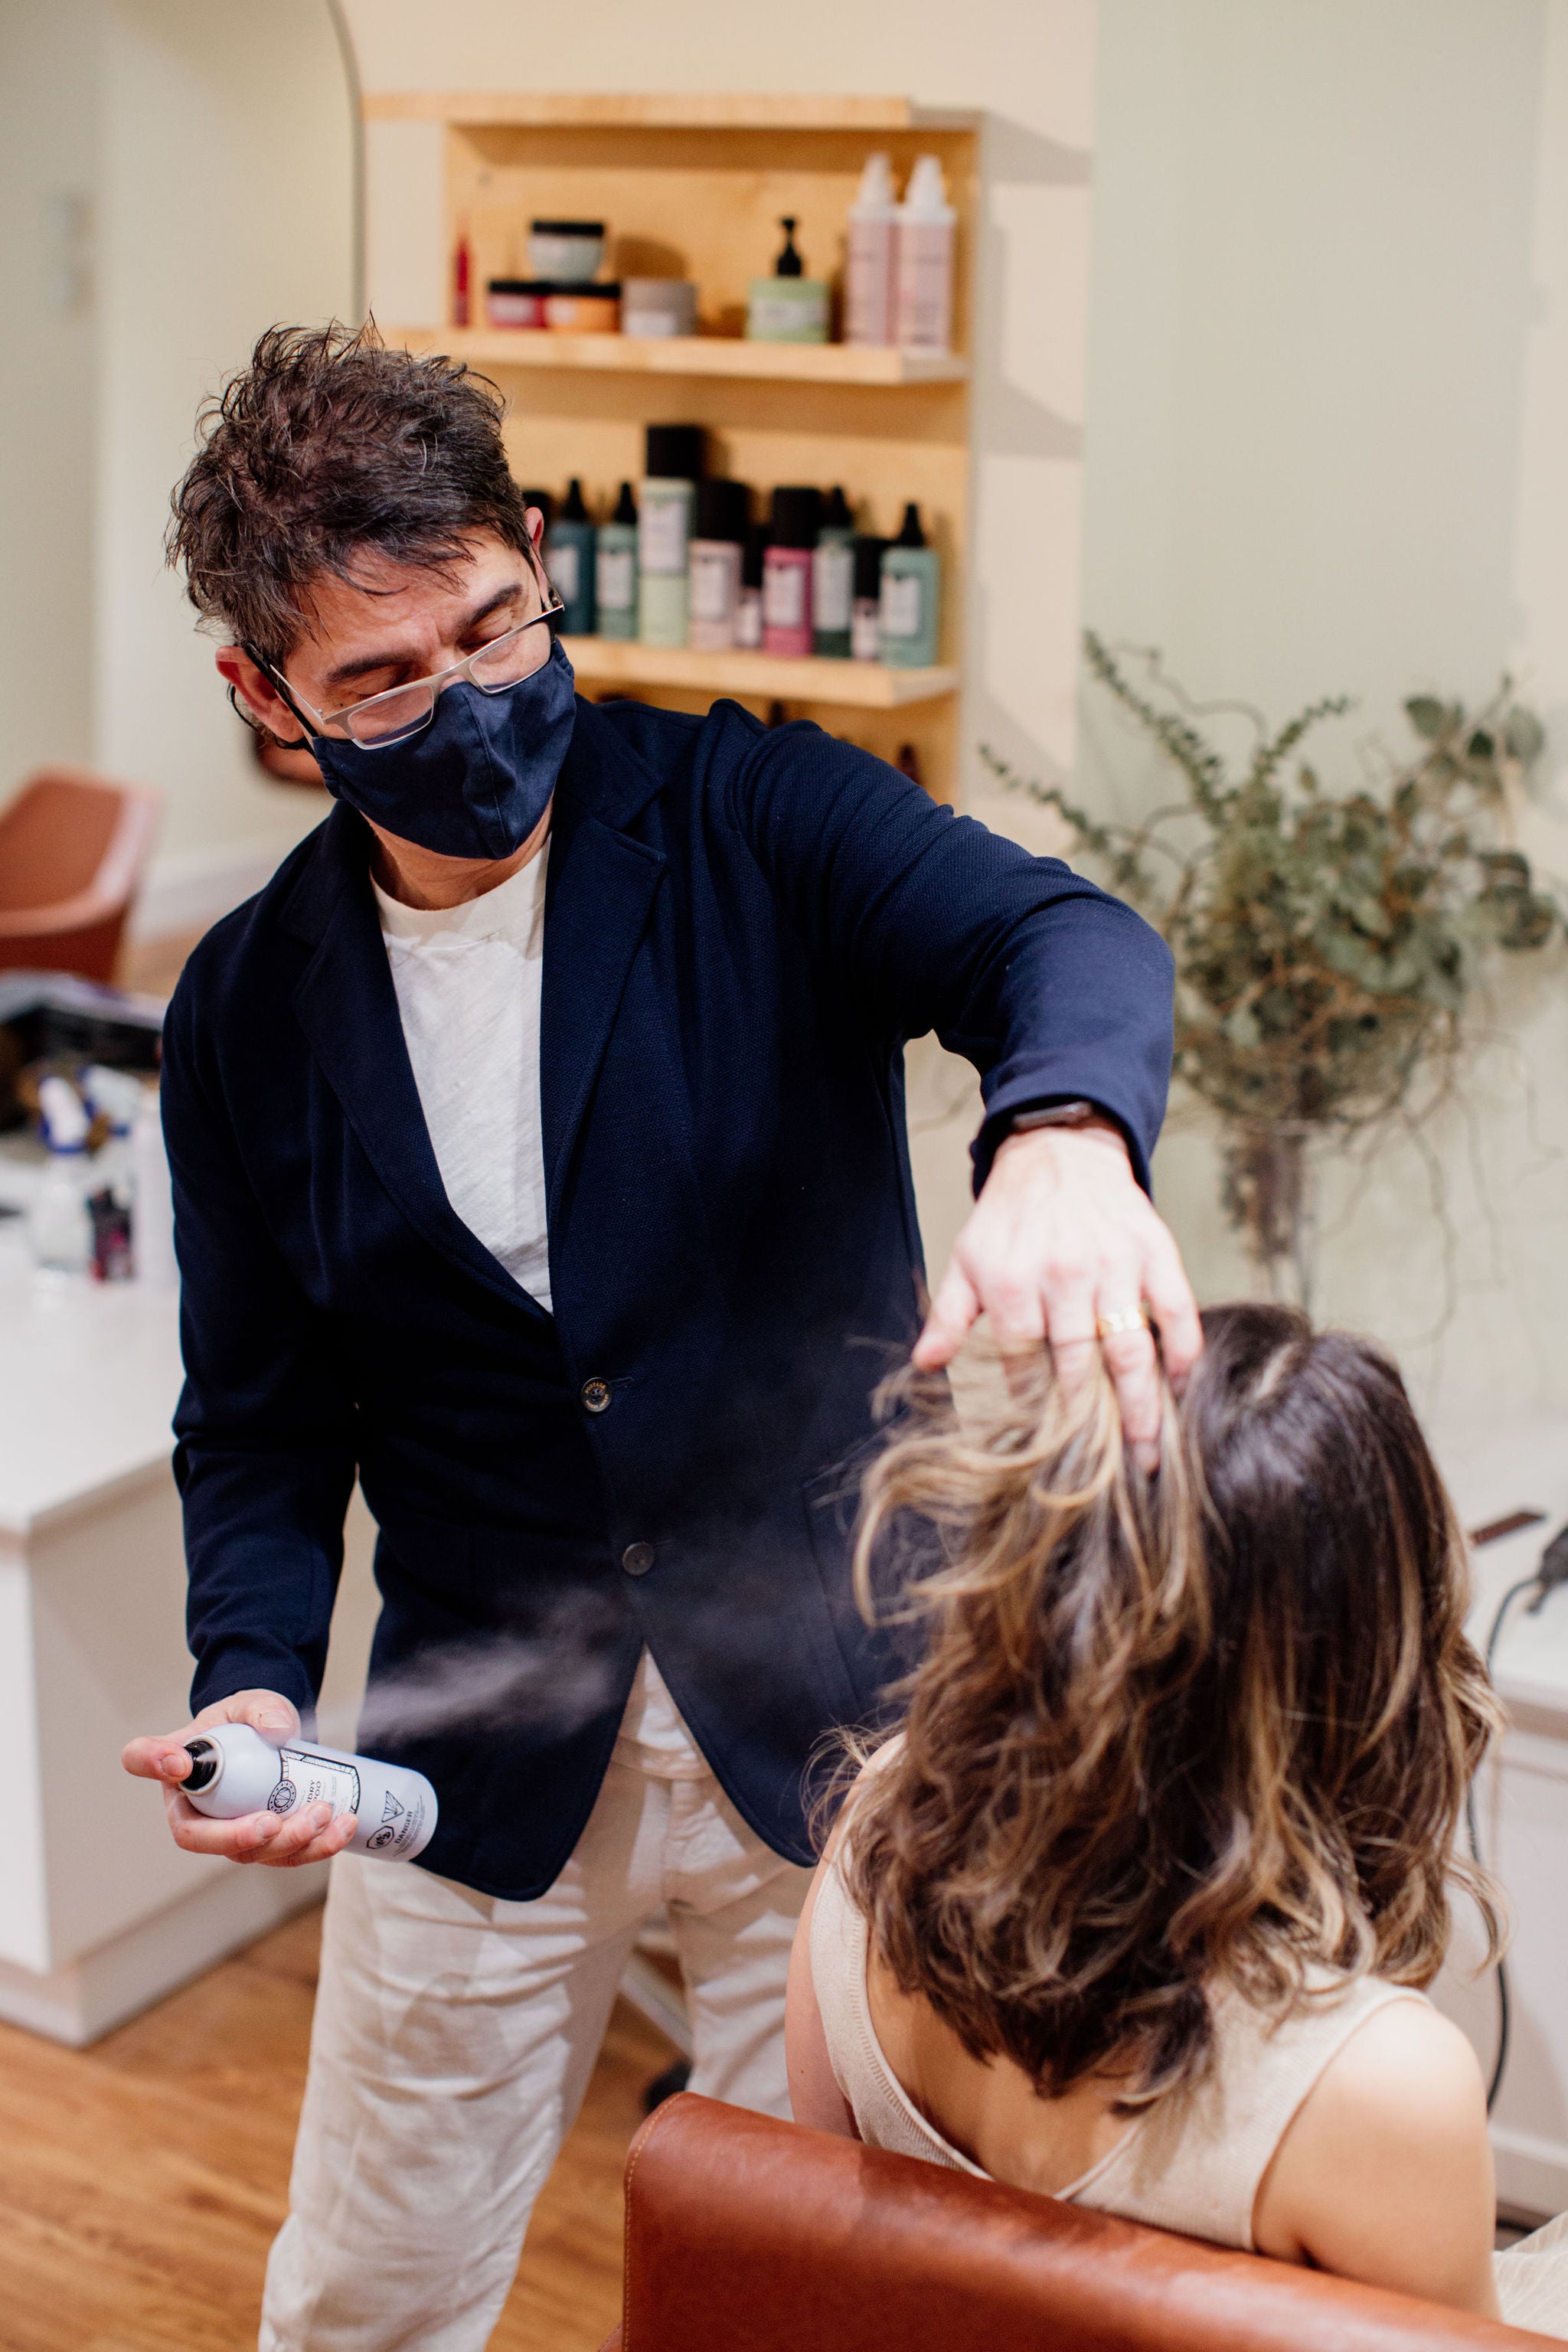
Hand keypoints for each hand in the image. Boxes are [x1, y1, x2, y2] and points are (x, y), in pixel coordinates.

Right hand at [121, 1688, 357, 1867]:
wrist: (276, 1736)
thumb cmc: (250, 1721)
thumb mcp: (252, 1703)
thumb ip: (260, 1709)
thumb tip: (277, 1730)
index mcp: (178, 1768)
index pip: (145, 1760)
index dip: (155, 1764)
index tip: (180, 1764)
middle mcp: (196, 1807)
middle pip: (203, 1839)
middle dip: (242, 1838)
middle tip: (276, 1822)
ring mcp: (232, 1831)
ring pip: (253, 1854)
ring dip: (291, 1843)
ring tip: (326, 1815)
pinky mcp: (268, 1841)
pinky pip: (288, 1853)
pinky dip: (318, 1845)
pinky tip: (344, 1825)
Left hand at [912, 1122, 1202, 1469]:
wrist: (1060, 1152)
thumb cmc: (1009, 1218)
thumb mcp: (967, 1261)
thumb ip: (949, 1317)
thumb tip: (924, 1366)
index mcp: (1013, 1283)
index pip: (1023, 1366)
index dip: (1035, 1413)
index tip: (1046, 1454)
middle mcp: (1064, 1276)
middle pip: (1079, 1369)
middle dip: (1091, 1431)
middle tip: (1105, 1479)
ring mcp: (1115, 1266)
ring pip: (1131, 1351)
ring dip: (1142, 1409)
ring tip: (1149, 1456)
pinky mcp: (1156, 1253)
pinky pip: (1179, 1313)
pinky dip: (1183, 1355)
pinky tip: (1181, 1390)